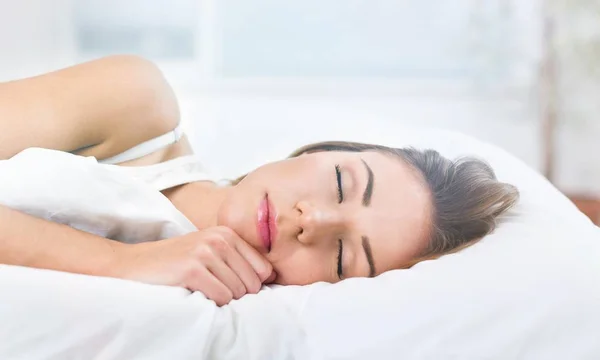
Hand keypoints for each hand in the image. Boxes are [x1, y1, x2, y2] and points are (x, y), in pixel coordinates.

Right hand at [117, 226, 273, 305]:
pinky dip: (212, 303)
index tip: (232, 286)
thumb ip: (237, 259)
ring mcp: (205, 252)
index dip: (252, 285)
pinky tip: (196, 294)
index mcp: (228, 233)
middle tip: (213, 291)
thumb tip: (271, 277)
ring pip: (237, 292)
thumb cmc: (174, 263)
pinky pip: (221, 297)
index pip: (264, 269)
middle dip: (237, 295)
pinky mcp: (192, 269)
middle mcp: (219, 239)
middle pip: (252, 284)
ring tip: (202, 290)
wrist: (132, 264)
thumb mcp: (208, 251)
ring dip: (222, 299)